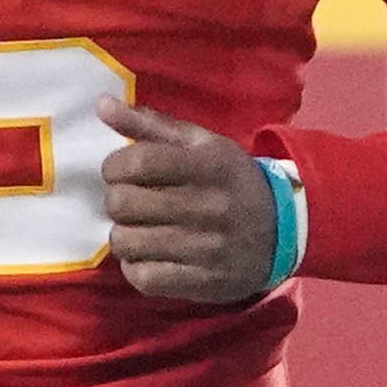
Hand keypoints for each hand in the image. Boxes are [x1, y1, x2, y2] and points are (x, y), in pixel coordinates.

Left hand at [96, 97, 281, 300]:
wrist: (285, 231)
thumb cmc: (231, 180)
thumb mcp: (201, 144)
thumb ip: (150, 125)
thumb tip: (101, 105)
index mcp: (207, 165)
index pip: (137, 162)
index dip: (114, 166)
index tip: (120, 171)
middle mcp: (208, 206)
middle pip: (124, 203)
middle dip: (116, 200)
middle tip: (130, 201)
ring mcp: (205, 248)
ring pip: (127, 242)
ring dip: (123, 235)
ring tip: (139, 229)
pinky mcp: (203, 281)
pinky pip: (144, 278)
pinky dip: (136, 268)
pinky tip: (148, 256)